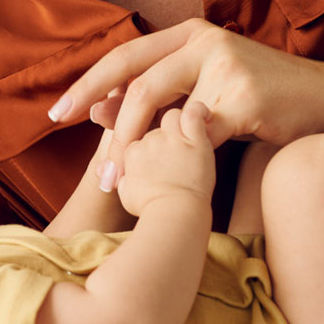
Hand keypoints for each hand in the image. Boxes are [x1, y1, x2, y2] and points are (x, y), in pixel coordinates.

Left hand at [52, 19, 323, 186]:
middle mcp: (204, 40)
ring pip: (158, 104)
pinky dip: (173, 157)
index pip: (125, 54)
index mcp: (190, 34)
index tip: (58, 111)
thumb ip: (160, 96)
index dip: (88, 82)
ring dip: (128, 143)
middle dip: (92, 106)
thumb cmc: (265, 99)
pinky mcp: (243, 95)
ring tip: (112, 177)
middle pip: (133, 74)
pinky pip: (195, 132)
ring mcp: (224, 65)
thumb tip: (99, 110)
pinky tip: (161, 179)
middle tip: (64, 134)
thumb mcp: (206, 90)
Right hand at [114, 102, 218, 217]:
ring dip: (178, 124)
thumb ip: (123, 180)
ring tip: (187, 137)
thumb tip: (118, 177)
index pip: (138, 138)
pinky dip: (199, 111)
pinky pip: (194, 113)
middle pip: (155, 128)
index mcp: (132, 152)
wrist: (174, 212)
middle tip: (175, 156)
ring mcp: (171, 138)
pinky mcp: (193, 140)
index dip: (149, 150)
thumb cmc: (151, 208)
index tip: (159, 161)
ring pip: (171, 116)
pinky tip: (204, 115)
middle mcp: (149, 140)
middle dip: (163, 139)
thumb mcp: (126, 195)